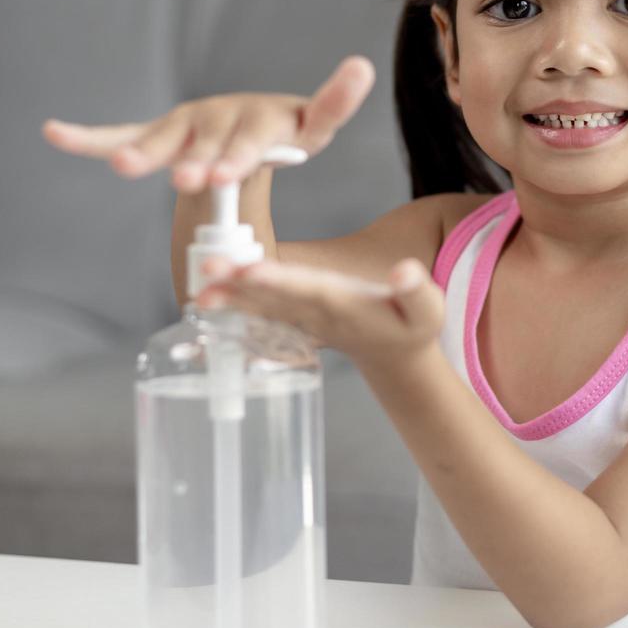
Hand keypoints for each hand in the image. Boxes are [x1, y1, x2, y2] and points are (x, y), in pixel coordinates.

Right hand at [39, 54, 374, 192]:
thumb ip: (333, 101)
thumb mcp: (313, 124)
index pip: (255, 136)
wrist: (251, 127)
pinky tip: (54, 133)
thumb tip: (363, 63)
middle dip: (200, 163)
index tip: (225, 175)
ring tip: (124, 170)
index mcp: (260, 118)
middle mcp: (220, 116)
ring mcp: (187, 125)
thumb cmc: (283, 132)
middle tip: (191, 183)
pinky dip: (89, 138)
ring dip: (144, 156)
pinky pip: (122, 135)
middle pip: (209, 143)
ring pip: (165, 142)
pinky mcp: (162, 134)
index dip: (240, 154)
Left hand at [195, 254, 444, 373]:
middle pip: (274, 298)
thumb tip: (404, 272)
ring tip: (199, 287)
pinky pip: (261, 313)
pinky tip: (206, 296)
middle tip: (206, 274)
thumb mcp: (427, 310)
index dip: (279, 282)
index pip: (307, 290)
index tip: (251, 271)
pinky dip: (235, 305)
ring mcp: (303, 318)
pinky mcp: (296, 319)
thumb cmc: (412, 325)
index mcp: (344, 306)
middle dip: (241, 287)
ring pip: (262, 305)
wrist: (395, 356)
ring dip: (231, 297)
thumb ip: (417, 290)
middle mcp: (317, 313)